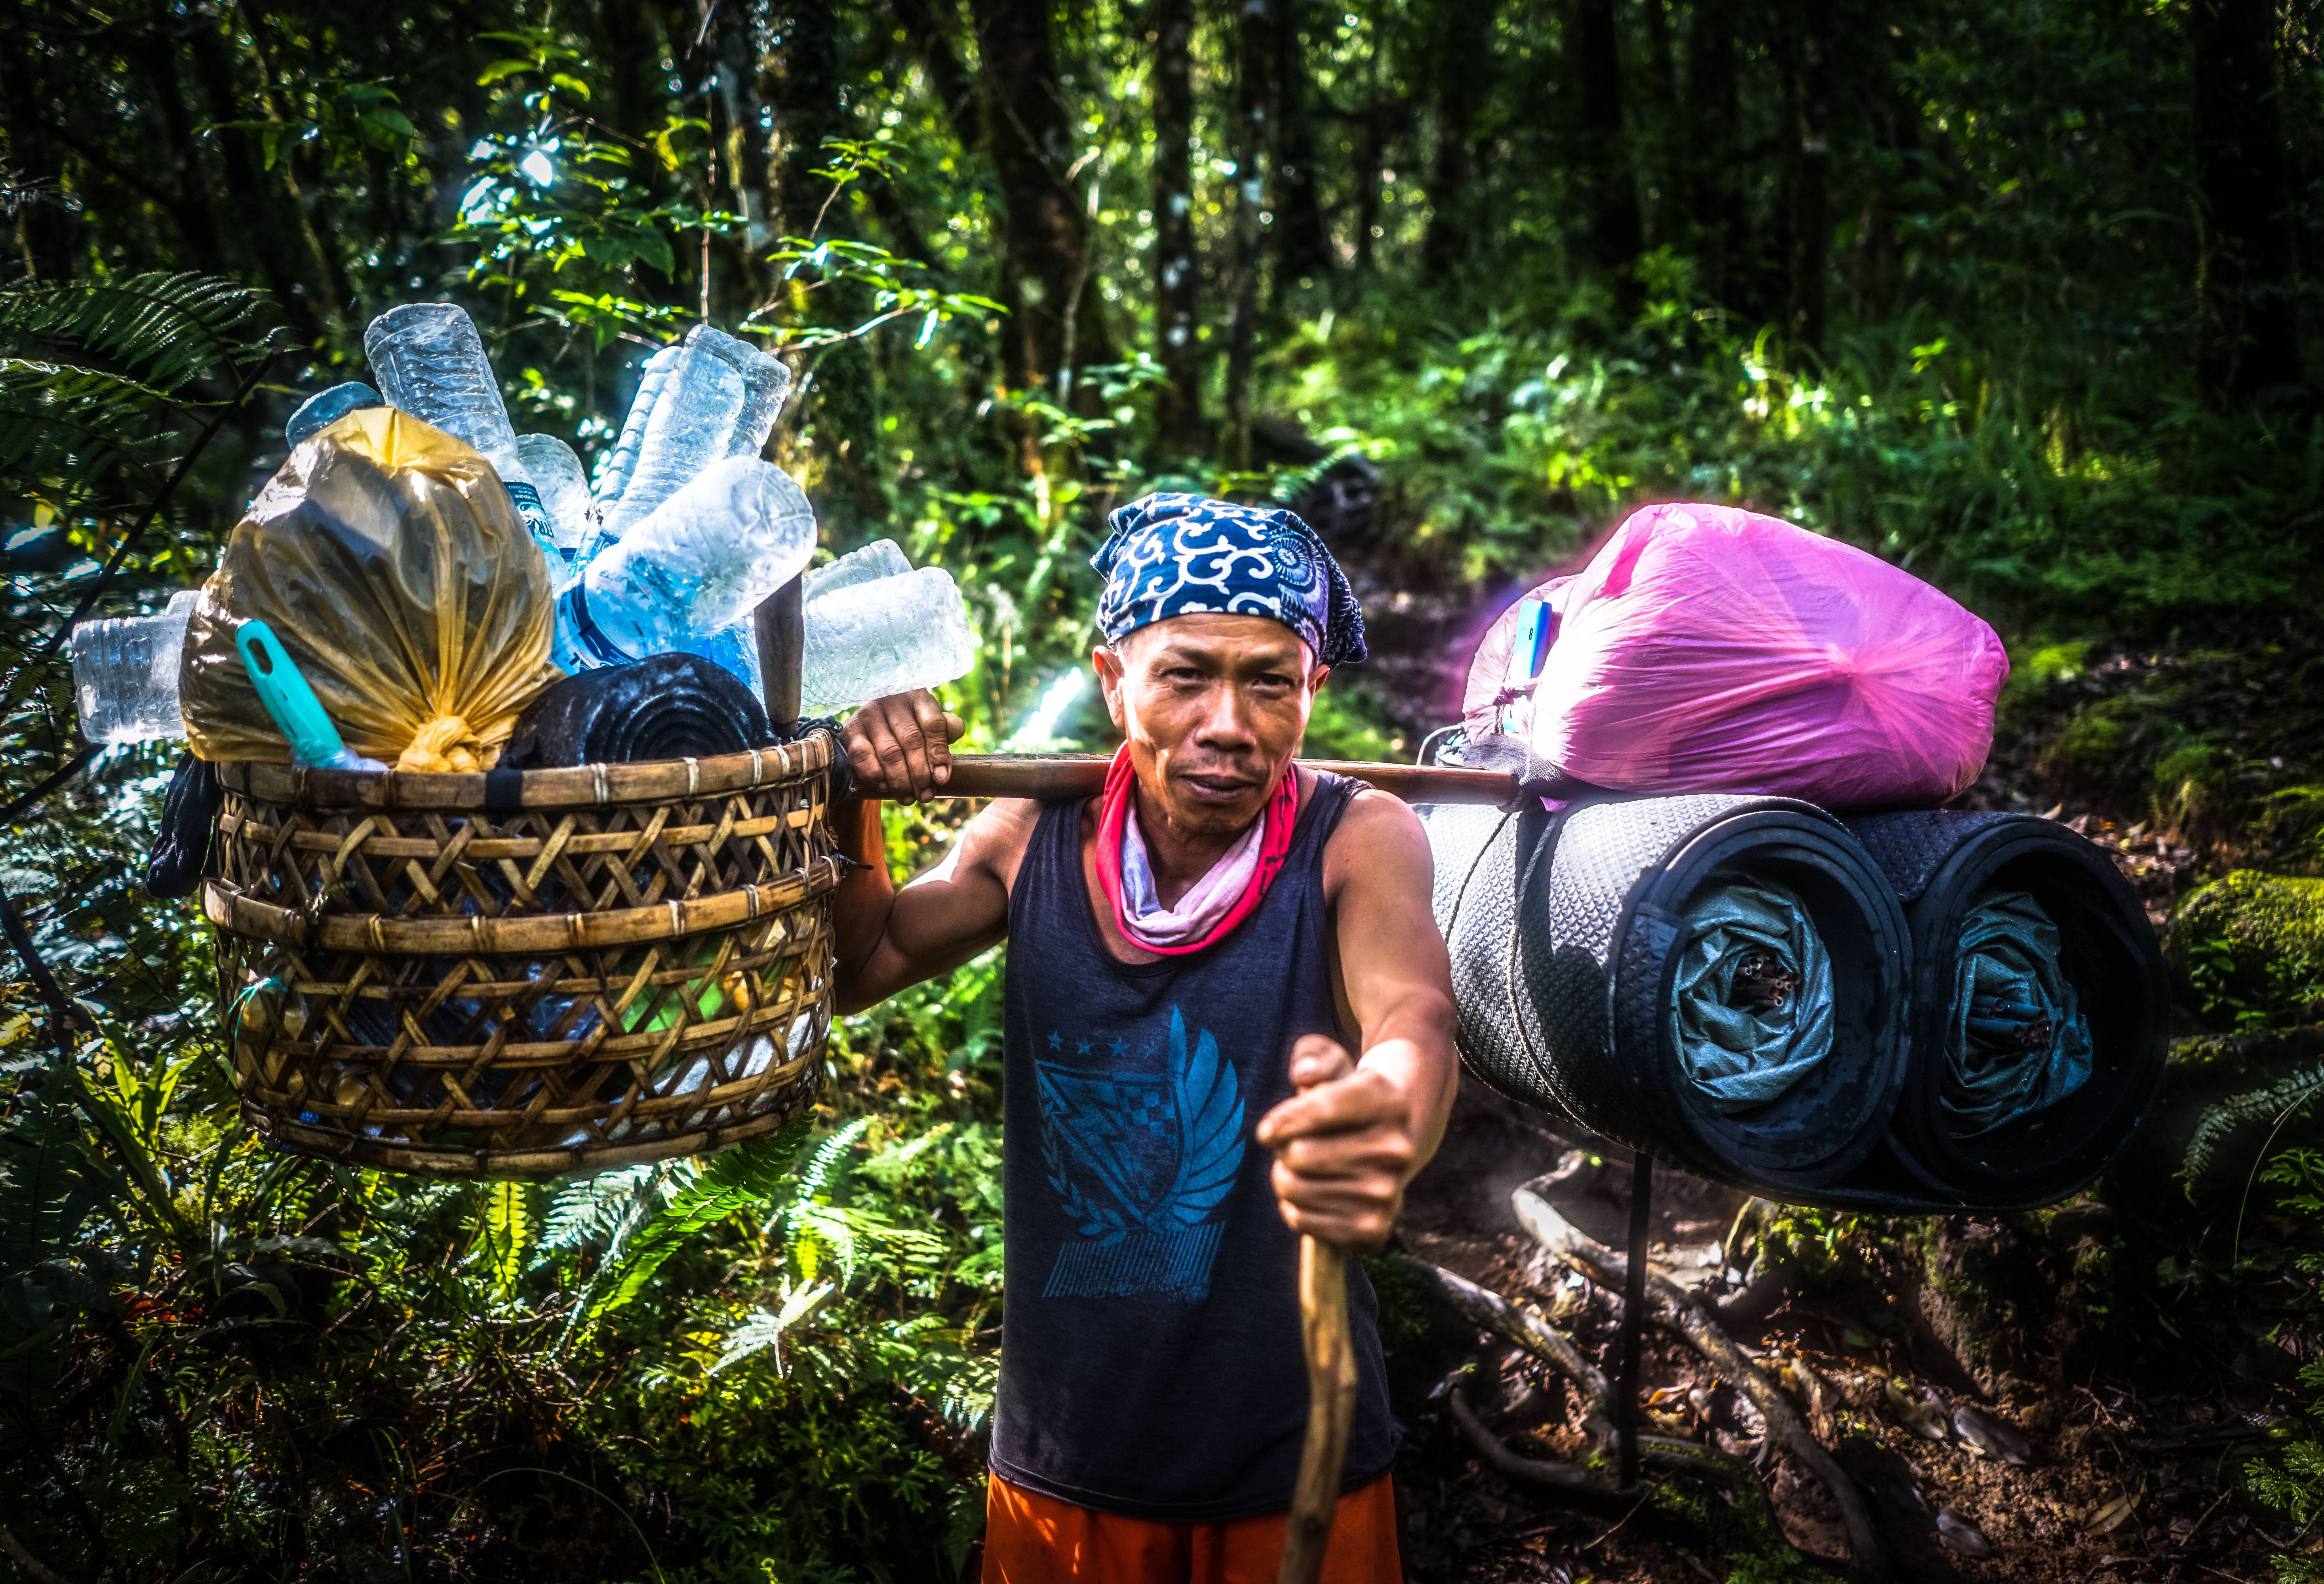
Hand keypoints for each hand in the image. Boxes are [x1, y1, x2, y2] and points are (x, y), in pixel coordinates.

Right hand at [841, 690, 964, 802]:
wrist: (871, 726)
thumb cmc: (908, 726)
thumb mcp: (928, 723)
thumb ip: (945, 728)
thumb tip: (955, 732)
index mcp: (917, 697)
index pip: (933, 724)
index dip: (938, 754)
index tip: (941, 779)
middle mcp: (892, 701)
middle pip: (912, 741)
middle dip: (921, 774)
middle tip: (925, 796)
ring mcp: (869, 714)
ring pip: (889, 753)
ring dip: (900, 781)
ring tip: (909, 798)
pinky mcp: (850, 730)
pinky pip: (863, 757)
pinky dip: (875, 775)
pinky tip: (884, 787)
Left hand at [1255, 1033, 1420, 1252]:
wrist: (1391, 1138)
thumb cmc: (1346, 1094)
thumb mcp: (1331, 1061)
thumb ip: (1312, 1056)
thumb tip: (1304, 1075)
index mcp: (1387, 1100)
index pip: (1320, 1109)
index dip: (1281, 1120)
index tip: (1266, 1130)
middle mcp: (1397, 1149)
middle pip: (1300, 1154)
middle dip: (1283, 1148)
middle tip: (1293, 1144)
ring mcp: (1389, 1192)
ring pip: (1296, 1189)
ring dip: (1284, 1177)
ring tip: (1299, 1166)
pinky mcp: (1375, 1229)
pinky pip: (1304, 1222)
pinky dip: (1292, 1209)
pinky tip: (1306, 1193)